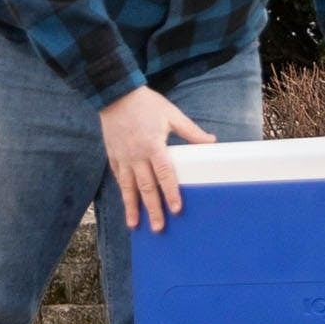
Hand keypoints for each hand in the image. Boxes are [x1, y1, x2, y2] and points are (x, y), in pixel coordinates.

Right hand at [101, 86, 215, 231]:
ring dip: (132, 208)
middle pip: (146, 187)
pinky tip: (127, 205)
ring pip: (128, 188)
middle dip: (152, 209)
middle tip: (158, 228)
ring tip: (135, 226)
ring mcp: (122, 158)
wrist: (116, 95)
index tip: (176, 209)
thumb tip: (211, 142)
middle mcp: (136, 156)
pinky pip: (119, 179)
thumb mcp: (172, 115)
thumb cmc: (147, 104)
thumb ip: (191, 132)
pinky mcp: (113, 157)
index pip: (165, 175)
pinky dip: (123, 193)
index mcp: (153, 146)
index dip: (171, 193)